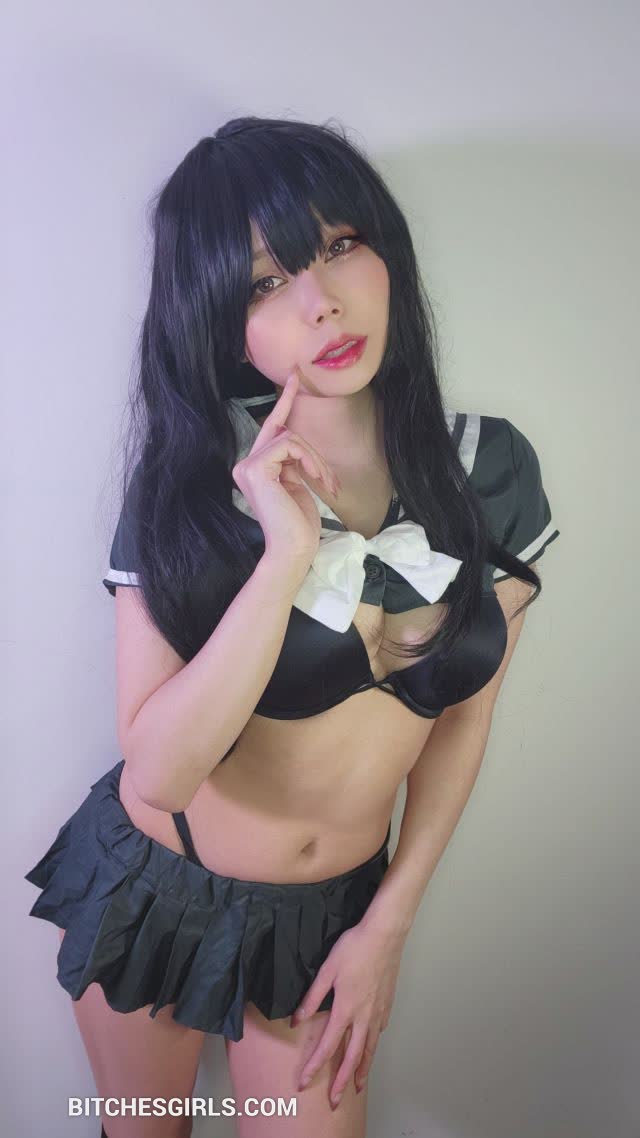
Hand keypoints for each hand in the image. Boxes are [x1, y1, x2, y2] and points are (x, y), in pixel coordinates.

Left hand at [291, 920, 405, 1106]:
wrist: (384, 935)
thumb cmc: (354, 948)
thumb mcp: (326, 970)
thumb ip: (312, 997)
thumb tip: (296, 1020)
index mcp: (345, 1009)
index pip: (327, 1046)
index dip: (314, 1067)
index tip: (304, 1082)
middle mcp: (364, 1017)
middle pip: (353, 1057)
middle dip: (341, 1082)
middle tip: (334, 1102)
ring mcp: (378, 1012)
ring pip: (370, 1049)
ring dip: (362, 1070)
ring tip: (358, 1087)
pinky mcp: (387, 1004)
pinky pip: (378, 1032)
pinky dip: (373, 1046)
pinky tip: (370, 1046)